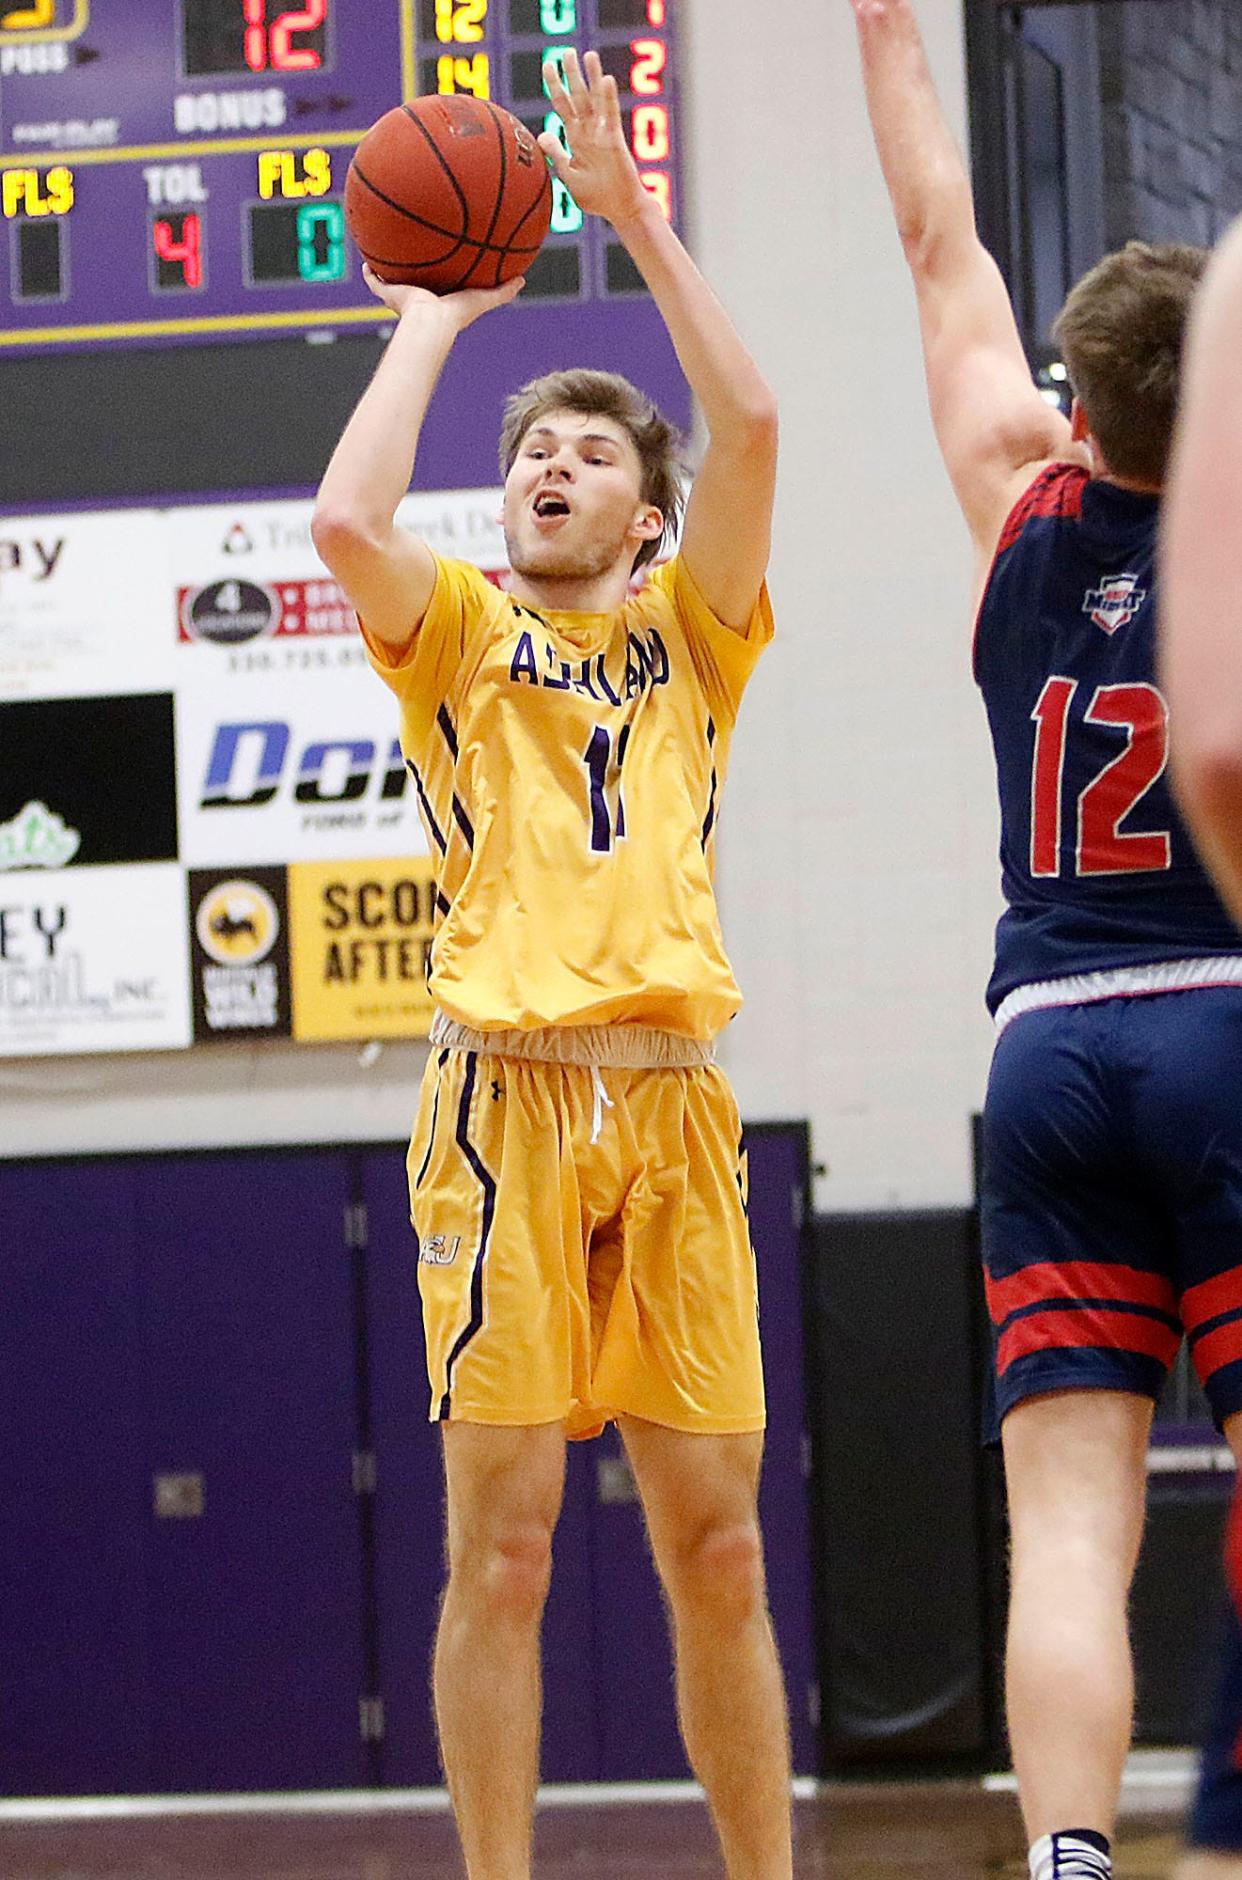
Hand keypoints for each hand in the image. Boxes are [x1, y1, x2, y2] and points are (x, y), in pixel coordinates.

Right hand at [362, 263, 523, 329]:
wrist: (432, 322)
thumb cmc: (457, 314)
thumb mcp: (483, 298)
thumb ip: (502, 292)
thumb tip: (522, 281)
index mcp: (440, 299)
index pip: (442, 285)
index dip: (443, 276)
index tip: (443, 265)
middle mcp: (421, 298)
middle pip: (417, 281)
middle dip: (415, 271)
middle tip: (414, 255)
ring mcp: (404, 296)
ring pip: (394, 281)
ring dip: (390, 270)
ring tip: (385, 251)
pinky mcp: (390, 293)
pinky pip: (375, 282)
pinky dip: (369, 274)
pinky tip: (365, 261)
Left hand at [538, 48, 647, 227]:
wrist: (619, 210)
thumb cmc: (596, 197)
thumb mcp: (568, 175)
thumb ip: (556, 154)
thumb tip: (541, 135)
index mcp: (576, 139)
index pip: (563, 106)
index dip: (556, 86)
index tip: (549, 66)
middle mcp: (589, 132)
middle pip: (578, 97)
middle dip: (571, 75)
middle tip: (565, 52)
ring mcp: (602, 134)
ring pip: (595, 100)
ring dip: (592, 77)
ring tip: (588, 55)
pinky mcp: (614, 140)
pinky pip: (611, 116)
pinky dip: (608, 98)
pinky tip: (606, 80)